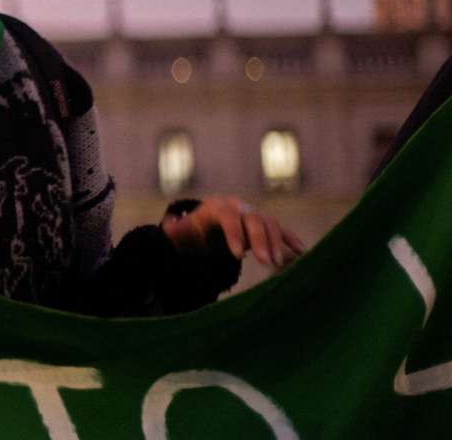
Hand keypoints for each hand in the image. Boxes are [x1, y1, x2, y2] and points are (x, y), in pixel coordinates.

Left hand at [160, 195, 306, 268]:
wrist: (210, 220)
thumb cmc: (195, 228)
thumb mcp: (183, 230)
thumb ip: (176, 230)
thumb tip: (169, 229)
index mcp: (218, 207)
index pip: (229, 218)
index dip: (235, 235)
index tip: (238, 255)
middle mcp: (240, 207)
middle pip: (253, 220)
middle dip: (260, 241)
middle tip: (266, 263)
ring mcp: (254, 214)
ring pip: (270, 223)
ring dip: (276, 242)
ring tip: (277, 264)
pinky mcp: (266, 224)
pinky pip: (281, 229)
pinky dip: (291, 239)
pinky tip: (302, 252)